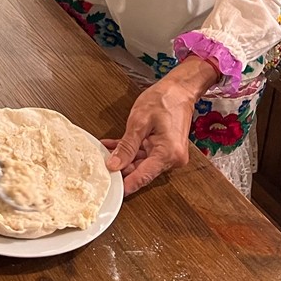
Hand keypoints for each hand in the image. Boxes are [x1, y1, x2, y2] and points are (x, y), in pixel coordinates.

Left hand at [101, 56, 219, 195]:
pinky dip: (132, 151)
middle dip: (121, 168)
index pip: (143, 176)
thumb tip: (114, 164)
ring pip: (142, 163)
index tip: (111, 191)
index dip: (125, 184)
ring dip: (124, 158)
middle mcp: (172, 159)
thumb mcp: (139, 121)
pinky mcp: (167, 150)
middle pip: (142, 171)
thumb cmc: (163, 100)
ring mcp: (170, 155)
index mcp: (168, 153)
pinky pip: (146, 155)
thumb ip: (126, 146)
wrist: (179, 89)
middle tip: (101, 164)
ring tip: (105, 151)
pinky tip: (115, 147)